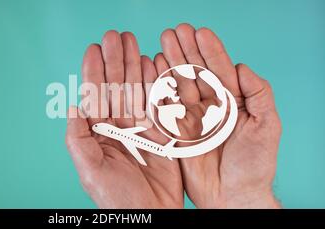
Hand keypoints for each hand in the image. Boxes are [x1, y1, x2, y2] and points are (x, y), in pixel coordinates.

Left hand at [65, 31, 183, 207]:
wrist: (150, 215)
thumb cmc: (116, 199)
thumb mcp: (90, 171)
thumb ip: (78, 138)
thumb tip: (71, 106)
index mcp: (98, 133)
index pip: (95, 95)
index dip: (94, 71)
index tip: (94, 49)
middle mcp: (118, 126)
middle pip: (116, 85)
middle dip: (115, 60)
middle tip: (115, 36)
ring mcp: (140, 127)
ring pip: (135, 88)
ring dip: (134, 65)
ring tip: (132, 42)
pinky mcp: (161, 132)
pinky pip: (157, 102)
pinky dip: (155, 82)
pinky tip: (151, 63)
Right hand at [156, 24, 281, 207]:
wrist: (233, 196)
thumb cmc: (254, 165)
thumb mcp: (267, 125)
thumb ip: (259, 93)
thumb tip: (242, 67)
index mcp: (232, 102)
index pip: (219, 70)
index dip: (210, 50)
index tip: (199, 32)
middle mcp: (210, 106)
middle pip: (195, 72)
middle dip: (185, 50)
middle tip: (174, 31)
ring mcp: (192, 118)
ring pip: (179, 84)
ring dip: (170, 63)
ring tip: (162, 42)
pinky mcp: (176, 131)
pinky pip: (165, 106)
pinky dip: (158, 87)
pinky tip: (153, 69)